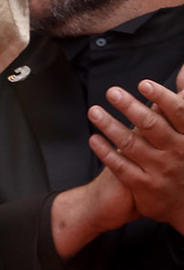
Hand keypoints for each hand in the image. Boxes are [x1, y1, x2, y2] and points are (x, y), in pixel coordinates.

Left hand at [88, 65, 183, 231]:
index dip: (161, 97)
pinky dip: (105, 152)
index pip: (179, 113)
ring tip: (94, 112)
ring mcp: (159, 170)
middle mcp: (176, 152)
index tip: (143, 84)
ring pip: (131, 145)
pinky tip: (93, 139)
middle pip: (150, 126)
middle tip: (112, 92)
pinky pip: (120, 166)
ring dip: (110, 126)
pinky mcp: (143, 186)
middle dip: (129, 107)